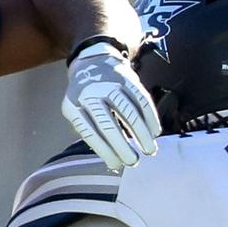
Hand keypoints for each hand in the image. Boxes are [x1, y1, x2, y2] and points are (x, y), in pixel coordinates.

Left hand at [63, 44, 160, 170]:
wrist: (92, 61)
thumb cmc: (85, 98)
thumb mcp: (78, 113)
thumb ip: (92, 133)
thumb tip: (114, 162)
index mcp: (73, 106)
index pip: (89, 133)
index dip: (105, 151)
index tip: (117, 165)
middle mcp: (89, 94)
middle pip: (107, 124)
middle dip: (122, 146)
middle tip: (133, 162)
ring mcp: (109, 84)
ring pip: (128, 111)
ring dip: (141, 134)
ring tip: (149, 150)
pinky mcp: (126, 78)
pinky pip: (141, 99)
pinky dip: (150, 118)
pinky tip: (154, 132)